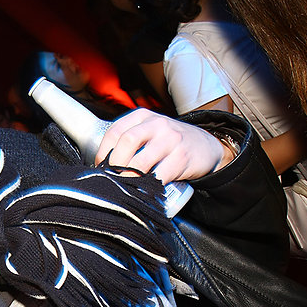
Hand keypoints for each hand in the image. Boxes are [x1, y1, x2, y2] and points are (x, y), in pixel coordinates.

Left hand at [95, 108, 232, 183]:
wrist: (205, 146)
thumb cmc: (169, 142)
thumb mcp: (149, 132)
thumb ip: (128, 141)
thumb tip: (103, 164)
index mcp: (142, 116)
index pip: (115, 131)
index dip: (103, 152)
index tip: (101, 166)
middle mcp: (156, 124)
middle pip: (127, 142)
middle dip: (115, 164)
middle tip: (112, 178)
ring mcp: (171, 139)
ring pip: (141, 162)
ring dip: (129, 178)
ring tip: (126, 186)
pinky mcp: (182, 158)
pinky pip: (159, 176)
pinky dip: (147, 186)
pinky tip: (143, 190)